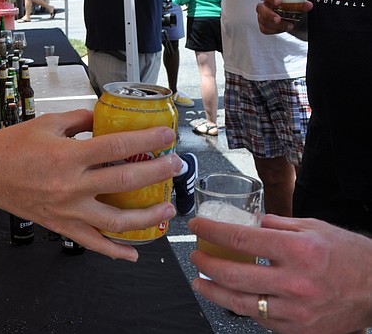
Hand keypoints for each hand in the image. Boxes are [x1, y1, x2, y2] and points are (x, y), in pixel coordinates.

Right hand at [0, 111, 180, 261]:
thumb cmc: (11, 147)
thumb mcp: (47, 123)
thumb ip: (80, 120)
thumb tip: (106, 119)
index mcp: (68, 155)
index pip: (118, 146)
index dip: (147, 140)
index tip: (167, 136)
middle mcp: (71, 185)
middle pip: (126, 180)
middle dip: (157, 172)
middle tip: (175, 165)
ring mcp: (68, 210)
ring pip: (118, 219)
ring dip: (148, 215)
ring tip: (166, 207)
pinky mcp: (62, 225)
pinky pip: (93, 243)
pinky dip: (115, 252)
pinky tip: (134, 253)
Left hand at [189, 215, 371, 333]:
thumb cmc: (348, 255)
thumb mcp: (314, 228)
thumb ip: (276, 224)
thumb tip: (248, 221)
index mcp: (297, 250)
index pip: (239, 239)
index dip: (211, 232)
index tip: (197, 227)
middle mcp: (295, 282)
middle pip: (233, 275)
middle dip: (206, 264)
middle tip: (196, 257)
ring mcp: (296, 310)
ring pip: (241, 303)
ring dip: (214, 291)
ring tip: (201, 282)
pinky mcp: (299, 329)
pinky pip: (261, 319)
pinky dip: (242, 307)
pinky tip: (232, 297)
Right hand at [256, 0, 311, 33]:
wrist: (285, 13)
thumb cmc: (286, 6)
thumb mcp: (294, 3)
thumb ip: (301, 4)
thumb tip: (308, 5)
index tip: (279, 2)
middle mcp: (264, 5)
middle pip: (261, 8)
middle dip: (269, 15)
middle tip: (278, 19)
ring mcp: (262, 15)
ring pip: (263, 21)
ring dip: (276, 25)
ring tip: (288, 26)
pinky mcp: (263, 25)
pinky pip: (265, 29)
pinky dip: (275, 30)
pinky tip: (283, 29)